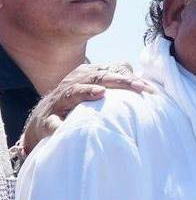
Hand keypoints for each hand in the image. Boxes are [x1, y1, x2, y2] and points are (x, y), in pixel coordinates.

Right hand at [17, 60, 154, 162]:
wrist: (42, 119)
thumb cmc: (76, 103)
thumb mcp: (95, 88)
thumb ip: (116, 83)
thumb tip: (144, 83)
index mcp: (87, 74)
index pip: (113, 71)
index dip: (132, 79)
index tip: (150, 88)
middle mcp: (73, 83)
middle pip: (98, 77)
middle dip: (120, 81)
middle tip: (139, 87)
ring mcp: (59, 101)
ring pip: (73, 92)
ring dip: (87, 91)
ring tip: (101, 93)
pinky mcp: (47, 120)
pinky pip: (52, 122)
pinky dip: (57, 124)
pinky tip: (63, 127)